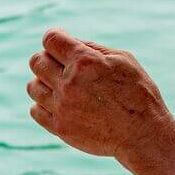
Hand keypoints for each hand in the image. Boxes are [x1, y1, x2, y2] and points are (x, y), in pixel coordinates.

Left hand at [28, 28, 174, 169]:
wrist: (142, 135)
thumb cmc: (137, 93)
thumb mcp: (123, 60)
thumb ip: (93, 48)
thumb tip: (70, 43)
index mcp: (85, 61)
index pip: (50, 39)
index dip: (55, 39)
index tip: (62, 46)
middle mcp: (69, 82)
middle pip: (36, 61)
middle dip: (47, 59)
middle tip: (63, 67)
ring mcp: (62, 107)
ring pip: (32, 86)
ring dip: (43, 83)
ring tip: (62, 87)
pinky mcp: (60, 127)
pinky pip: (35, 110)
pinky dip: (44, 105)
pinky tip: (61, 105)